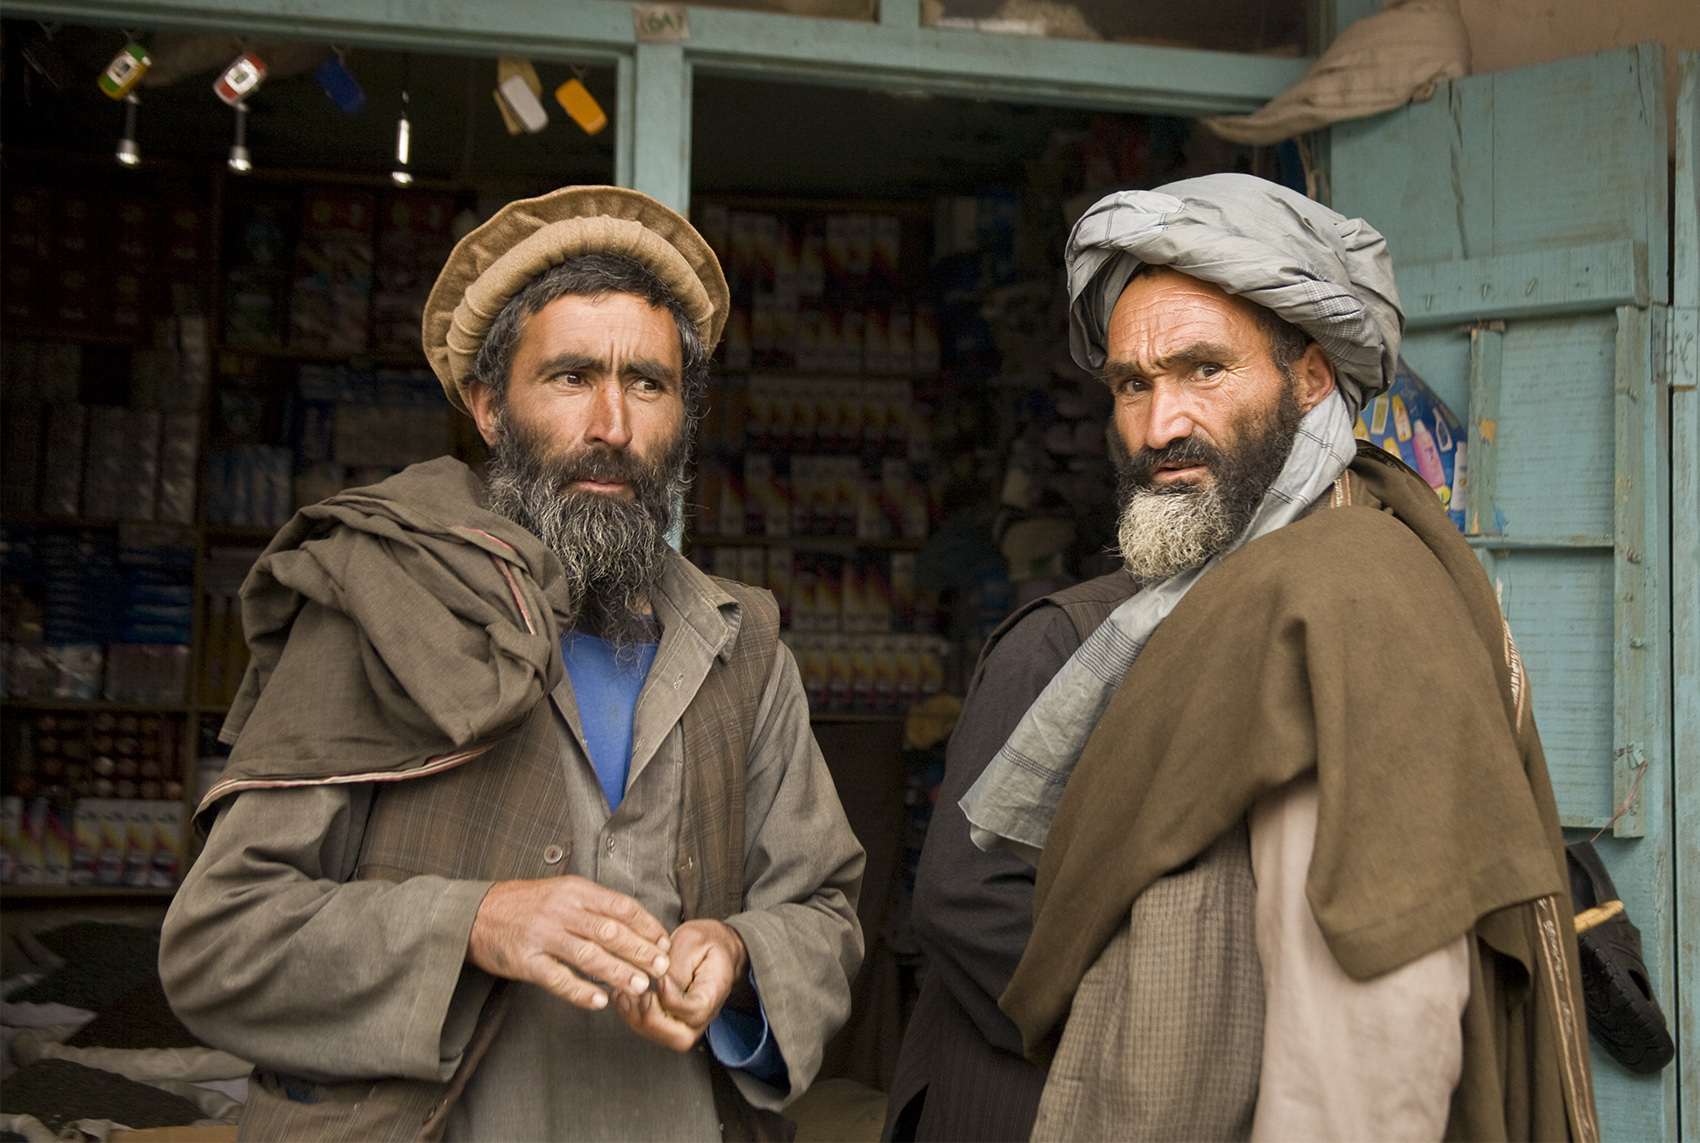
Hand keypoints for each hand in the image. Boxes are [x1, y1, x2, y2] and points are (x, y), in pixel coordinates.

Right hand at [469, 877, 670, 1011]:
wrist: (476, 914)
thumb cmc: (525, 904)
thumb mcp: (561, 892)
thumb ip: (593, 905)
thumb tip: (634, 924)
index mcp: (575, 891)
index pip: (620, 907)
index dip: (646, 926)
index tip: (663, 943)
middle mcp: (562, 911)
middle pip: (609, 931)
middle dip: (640, 951)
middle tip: (662, 968)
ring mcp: (543, 936)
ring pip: (588, 955)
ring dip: (617, 972)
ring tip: (640, 986)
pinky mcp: (525, 961)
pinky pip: (558, 979)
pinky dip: (580, 991)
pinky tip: (600, 1000)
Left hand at [613, 919, 746, 1051]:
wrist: (710, 947)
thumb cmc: (703, 942)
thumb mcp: (692, 942)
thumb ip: (676, 966)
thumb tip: (657, 984)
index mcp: (714, 993)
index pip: (694, 1011)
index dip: (671, 998)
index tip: (660, 977)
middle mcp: (703, 1015)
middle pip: (680, 1038)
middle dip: (652, 1020)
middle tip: (642, 995)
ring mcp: (686, 1022)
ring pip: (661, 1037)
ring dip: (637, 1019)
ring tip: (623, 995)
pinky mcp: (669, 1021)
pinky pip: (650, 1030)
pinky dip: (631, 1016)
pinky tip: (620, 997)